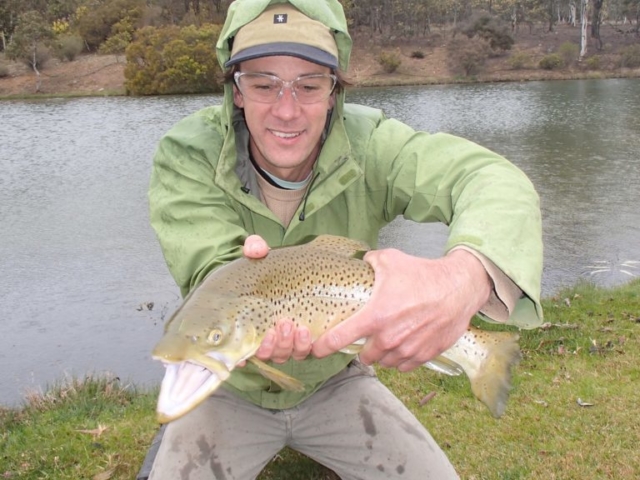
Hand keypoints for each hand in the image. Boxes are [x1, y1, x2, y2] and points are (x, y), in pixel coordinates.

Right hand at [241, 235, 311, 363]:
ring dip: (288, 344)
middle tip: (280, 324)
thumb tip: (255, 247)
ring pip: (285, 354)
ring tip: (295, 326)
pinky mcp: (306, 338)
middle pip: (267, 353)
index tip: (240, 353)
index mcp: (250, 323)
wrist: (297, 272)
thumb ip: (256, 250)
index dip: (240, 356)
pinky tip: (306, 333)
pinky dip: (304, 346)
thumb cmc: (272, 269)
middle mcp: (266, 336)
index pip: (241, 349)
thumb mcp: (262, 257)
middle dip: (272, 345)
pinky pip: (304, 351)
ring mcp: (286, 340)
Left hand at [312, 248, 491, 371]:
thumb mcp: (391, 261)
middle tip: (369, 336)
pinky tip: (404, 344)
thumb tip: (360, 262)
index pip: (340, 338)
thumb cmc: (424, 275)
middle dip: (363, 348)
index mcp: (375, 316)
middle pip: (364, 356)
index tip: (316, 350)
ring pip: (385, 362)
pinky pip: (405, 366)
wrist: (458, 288)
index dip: (324, 347)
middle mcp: (389, 338)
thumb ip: (369, 262)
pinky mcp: (424, 355)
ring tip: (388, 339)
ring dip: (383, 354)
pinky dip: (402, 359)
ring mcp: (407, 350)